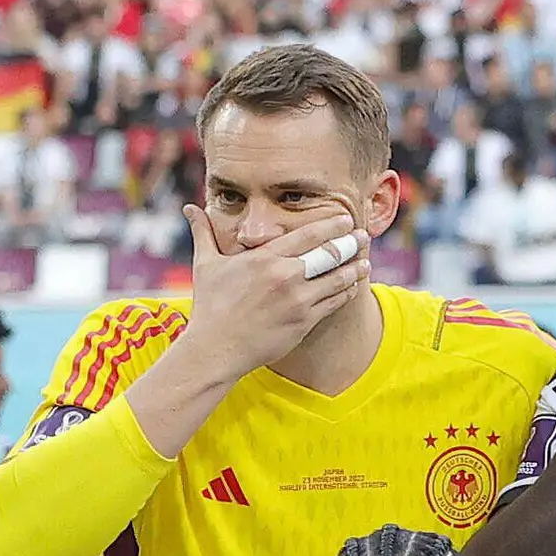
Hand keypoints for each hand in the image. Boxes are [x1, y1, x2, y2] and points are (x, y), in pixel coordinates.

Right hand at [175, 203, 371, 376]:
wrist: (217, 348)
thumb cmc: (210, 306)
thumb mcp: (205, 264)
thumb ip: (203, 232)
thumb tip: (189, 207)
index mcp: (266, 257)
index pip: (308, 234)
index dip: (331, 225)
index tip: (345, 217)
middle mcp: (285, 276)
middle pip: (329, 253)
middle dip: (350, 243)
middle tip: (364, 236)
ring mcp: (298, 300)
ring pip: (337, 279)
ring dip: (354, 268)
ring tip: (365, 261)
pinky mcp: (304, 322)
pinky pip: (334, 303)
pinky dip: (346, 292)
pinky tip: (354, 286)